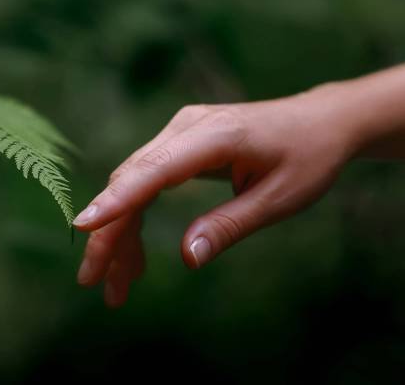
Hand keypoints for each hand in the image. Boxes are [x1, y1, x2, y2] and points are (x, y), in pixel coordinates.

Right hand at [73, 88, 356, 306]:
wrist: (321, 121)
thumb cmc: (308, 157)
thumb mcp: (280, 199)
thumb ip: (230, 225)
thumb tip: (187, 258)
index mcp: (216, 136)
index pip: (154, 169)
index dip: (117, 200)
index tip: (84, 227)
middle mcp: (188, 127)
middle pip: (131, 180)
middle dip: (108, 233)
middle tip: (94, 282)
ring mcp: (181, 132)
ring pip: (132, 183)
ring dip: (119, 232)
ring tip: (116, 284)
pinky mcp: (180, 143)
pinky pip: (146, 181)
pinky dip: (136, 217)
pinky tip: (135, 256)